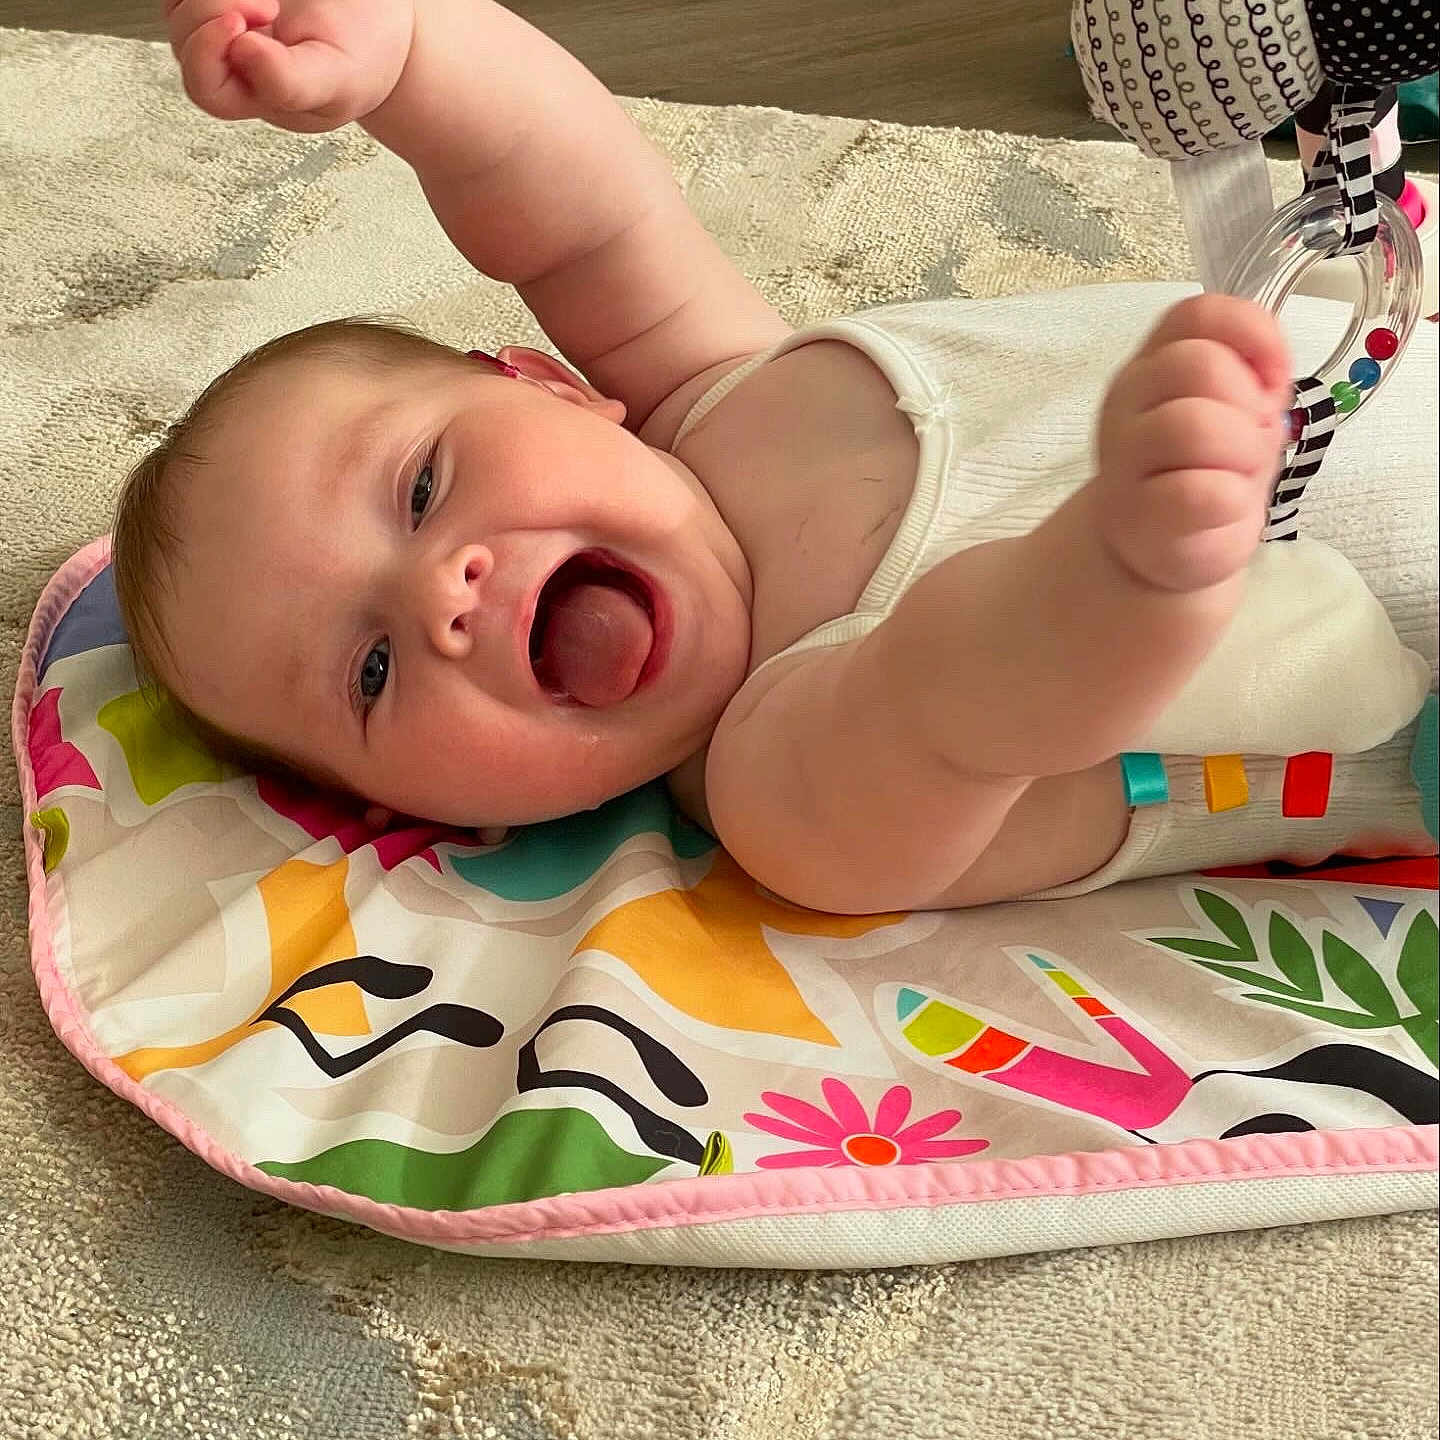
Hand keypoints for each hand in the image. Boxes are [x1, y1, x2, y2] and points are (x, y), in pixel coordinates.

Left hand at [166, 0, 414, 130]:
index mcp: (261, 96)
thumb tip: (239, 55)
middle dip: (209, 10)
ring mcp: (228, 26)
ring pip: (179, 9)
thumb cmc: (365, 55)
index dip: (207, 53)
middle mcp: (236, 63)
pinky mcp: (230, 0)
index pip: (206, 88)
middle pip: (185, 41)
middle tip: (264, 1)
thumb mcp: (338, 78)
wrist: (382, 20)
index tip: (241, 20)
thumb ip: (289, 83)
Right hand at [1094, 294, 1292, 592]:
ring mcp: (1124, 457)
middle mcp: (1128, 399)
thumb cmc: (1201, 472)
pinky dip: (1231, 499)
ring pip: (1191, 424)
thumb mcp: (1233, 411)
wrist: (1156, 547)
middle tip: (1253, 436)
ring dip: (1241, 450)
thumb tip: (1268, 375)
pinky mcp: (1137, 513)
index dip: (1252, 332)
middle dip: (1249, 401)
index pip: (1196, 314)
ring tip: (1240, 473)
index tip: (1273, 377)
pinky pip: (1197, 491)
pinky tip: (1226, 507)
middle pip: (1197, 364)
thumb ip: (1250, 376)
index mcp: (1153, 364)